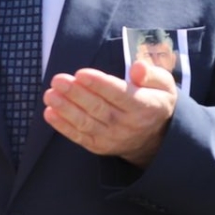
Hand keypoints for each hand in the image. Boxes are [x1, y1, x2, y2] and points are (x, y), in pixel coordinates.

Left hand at [42, 61, 176, 166]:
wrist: (155, 138)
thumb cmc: (155, 102)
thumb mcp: (163, 85)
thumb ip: (151, 74)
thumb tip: (137, 67)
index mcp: (144, 106)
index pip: (119, 94)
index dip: (99, 84)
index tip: (81, 74)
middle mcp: (128, 124)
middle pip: (98, 108)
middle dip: (76, 94)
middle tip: (58, 80)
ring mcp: (112, 138)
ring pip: (86, 123)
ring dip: (65, 109)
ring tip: (50, 94)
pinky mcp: (99, 146)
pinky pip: (79, 136)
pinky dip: (63, 126)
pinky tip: (50, 113)